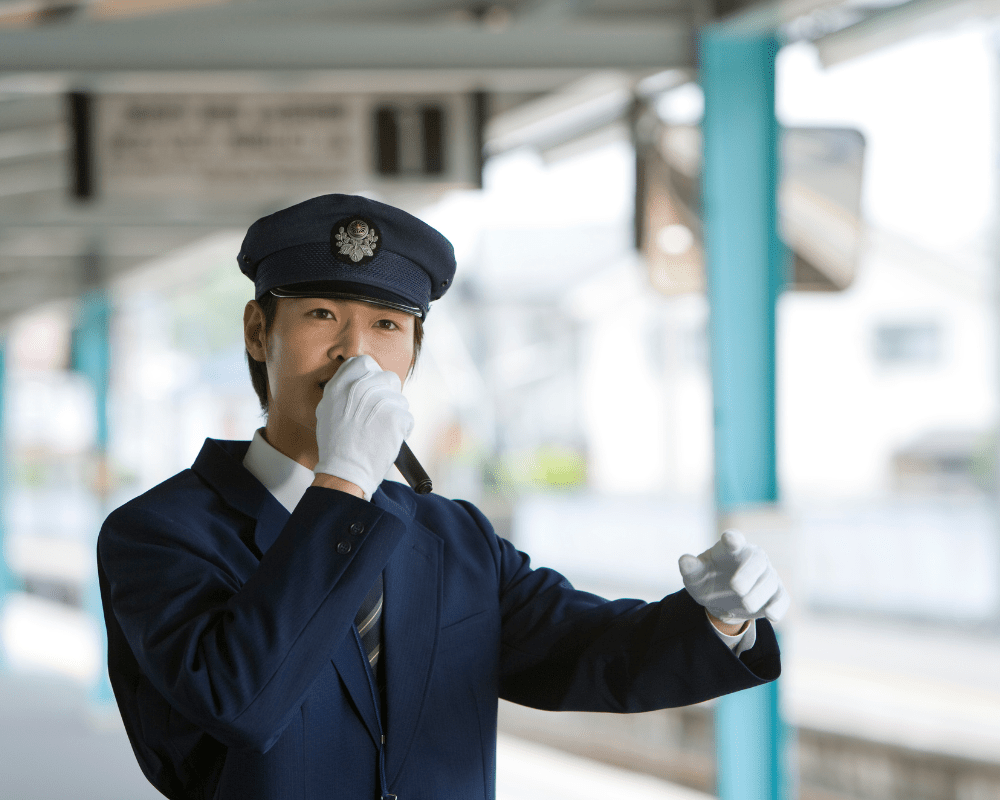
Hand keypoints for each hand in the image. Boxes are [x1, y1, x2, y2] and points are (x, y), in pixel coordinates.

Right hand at [314, 355, 413, 499]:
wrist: (345, 470)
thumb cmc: (336, 446)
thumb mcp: (327, 410)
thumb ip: (342, 391)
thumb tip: (359, 381)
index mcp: (341, 384)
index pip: (363, 363)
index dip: (371, 375)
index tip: (372, 389)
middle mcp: (360, 387)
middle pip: (388, 378)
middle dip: (388, 395)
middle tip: (379, 415)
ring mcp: (380, 400)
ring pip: (400, 399)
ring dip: (395, 414)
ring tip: (380, 431)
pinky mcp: (396, 416)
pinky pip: (407, 418)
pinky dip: (402, 430)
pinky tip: (389, 439)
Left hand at [678, 530, 789, 623]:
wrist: (721, 601)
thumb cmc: (707, 580)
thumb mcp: (694, 577)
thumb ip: (690, 568)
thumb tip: (684, 560)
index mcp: (730, 548)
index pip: (733, 539)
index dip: (732, 539)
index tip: (730, 540)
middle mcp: (752, 557)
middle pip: (756, 560)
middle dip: (748, 574)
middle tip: (736, 588)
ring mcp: (766, 574)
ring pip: (770, 580)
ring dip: (759, 593)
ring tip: (745, 604)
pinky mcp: (776, 593)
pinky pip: (782, 598)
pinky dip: (778, 606)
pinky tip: (771, 615)